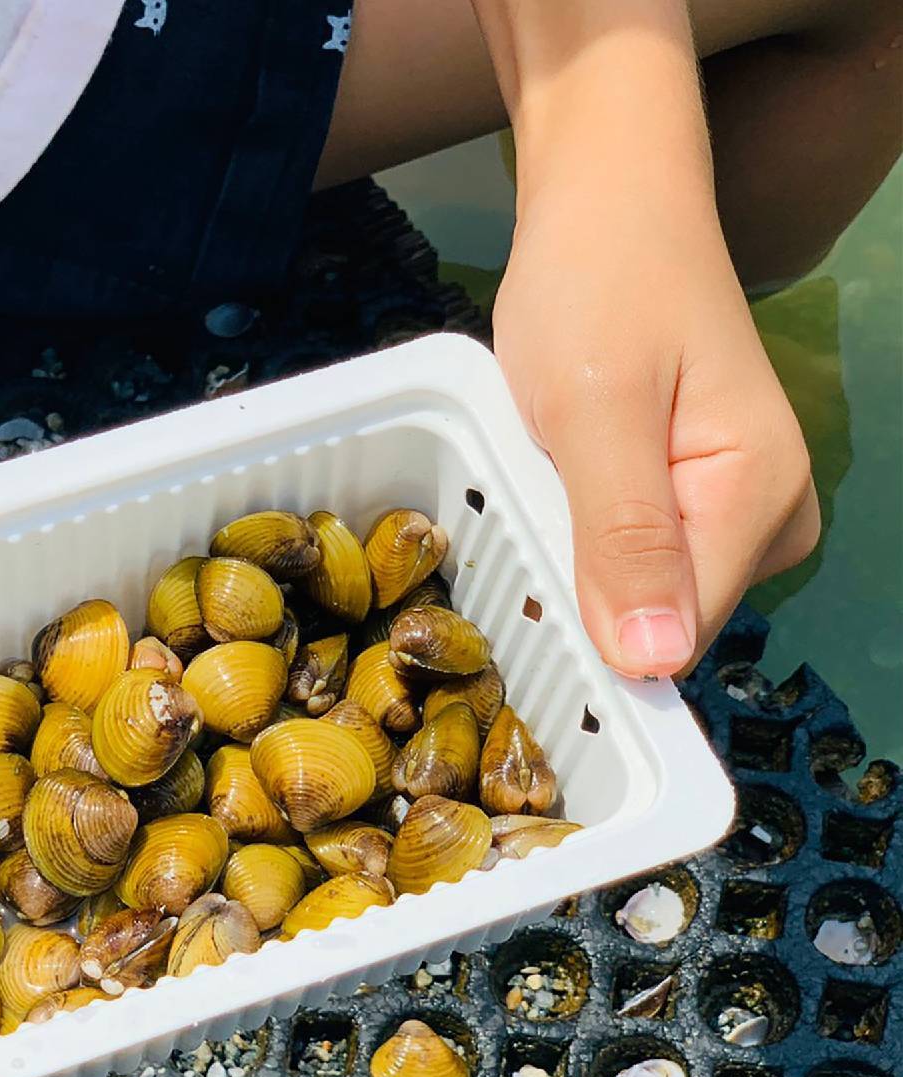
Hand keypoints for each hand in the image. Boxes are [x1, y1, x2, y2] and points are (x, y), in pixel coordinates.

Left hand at [492, 182, 819, 676]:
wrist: (607, 200)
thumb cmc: (598, 285)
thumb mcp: (594, 413)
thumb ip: (624, 538)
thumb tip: (654, 663)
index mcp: (759, 498)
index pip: (676, 638)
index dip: (593, 633)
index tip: (522, 585)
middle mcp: (768, 516)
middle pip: (659, 621)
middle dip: (579, 590)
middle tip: (522, 501)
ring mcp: (734, 502)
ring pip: (639, 590)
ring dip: (571, 554)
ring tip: (535, 476)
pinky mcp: (695, 487)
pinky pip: (631, 549)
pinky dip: (577, 526)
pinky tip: (550, 476)